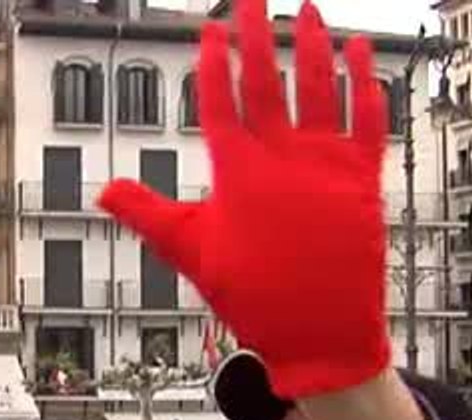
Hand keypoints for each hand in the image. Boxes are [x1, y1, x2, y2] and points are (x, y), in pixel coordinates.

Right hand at [98, 0, 388, 398]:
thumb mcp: (190, 252)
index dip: (214, 62)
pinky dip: (365, 83)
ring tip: (307, 8)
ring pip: (318, 89)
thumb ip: (146, 212)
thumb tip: (104, 191)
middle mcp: (281, 159)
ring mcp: (325, 166)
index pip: (221, 101)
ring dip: (311, 45)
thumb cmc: (253, 297)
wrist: (319, 334)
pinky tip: (360, 52)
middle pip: (264, 80)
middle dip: (255, 32)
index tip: (211, 29)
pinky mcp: (362, 179)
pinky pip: (367, 119)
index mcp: (236, 173)